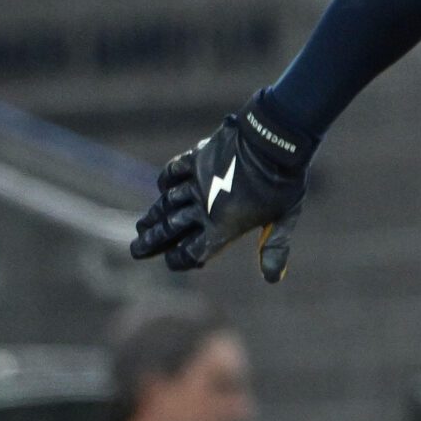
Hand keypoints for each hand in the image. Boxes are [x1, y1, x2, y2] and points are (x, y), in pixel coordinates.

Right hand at [130, 94, 312, 279]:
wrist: (273, 141)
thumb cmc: (282, 182)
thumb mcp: (284, 218)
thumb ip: (274, 247)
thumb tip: (273, 278)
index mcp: (222, 227)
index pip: (192, 252)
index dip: (179, 259)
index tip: (170, 262)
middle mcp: (203, 207)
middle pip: (170, 230)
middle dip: (151, 242)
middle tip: (136, 251)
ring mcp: (197, 181)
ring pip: (167, 203)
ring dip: (153, 216)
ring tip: (141, 226)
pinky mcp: (196, 158)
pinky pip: (174, 171)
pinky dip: (166, 181)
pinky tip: (163, 188)